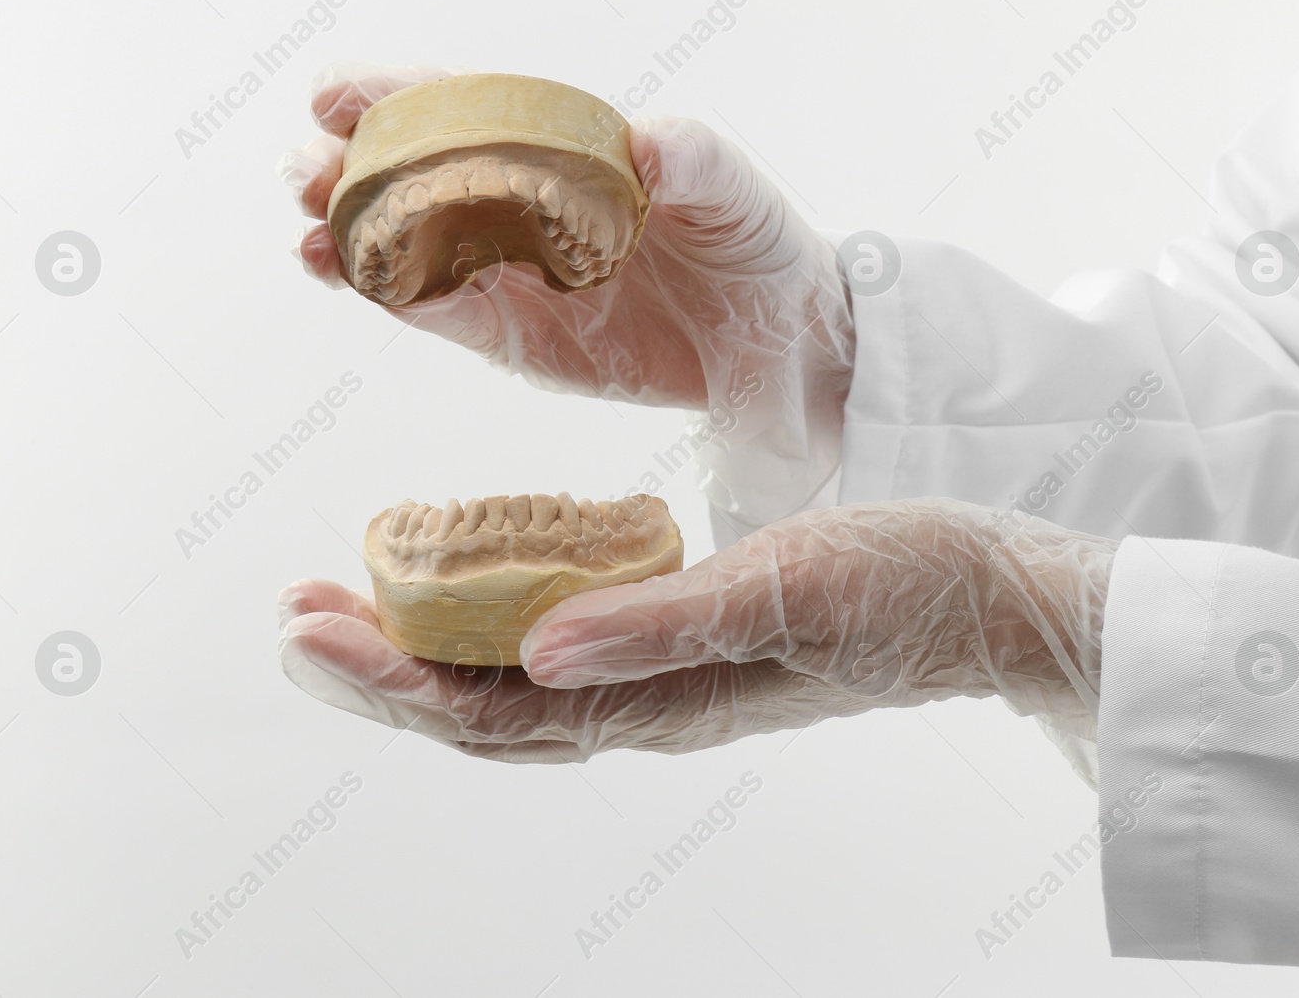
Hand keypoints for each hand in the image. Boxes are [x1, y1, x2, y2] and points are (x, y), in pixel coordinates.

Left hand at [277, 498, 1118, 772]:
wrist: (1002, 598)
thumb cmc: (913, 587)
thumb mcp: (789, 586)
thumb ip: (664, 624)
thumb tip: (536, 650)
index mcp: (667, 700)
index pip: (495, 712)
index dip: (390, 681)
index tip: (307, 628)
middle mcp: (654, 702)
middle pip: (484, 711)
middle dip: (382, 673)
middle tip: (296, 614)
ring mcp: (672, 676)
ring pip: (518, 688)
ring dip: (427, 651)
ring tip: (352, 601)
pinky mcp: (693, 638)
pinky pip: (570, 650)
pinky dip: (499, 628)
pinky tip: (479, 587)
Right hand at [278, 62, 853, 522]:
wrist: (778, 341)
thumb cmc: (756, 244)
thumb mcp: (734, 190)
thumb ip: (694, 159)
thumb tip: (649, 141)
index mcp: (558, 147)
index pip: (462, 110)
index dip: (394, 98)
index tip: (336, 94)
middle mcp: (519, 203)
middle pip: (411, 174)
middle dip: (347, 166)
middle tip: (307, 173)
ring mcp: (508, 270)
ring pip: (405, 244)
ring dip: (346, 233)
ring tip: (308, 236)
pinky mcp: (511, 335)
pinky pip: (433, 310)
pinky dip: (385, 295)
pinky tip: (344, 279)